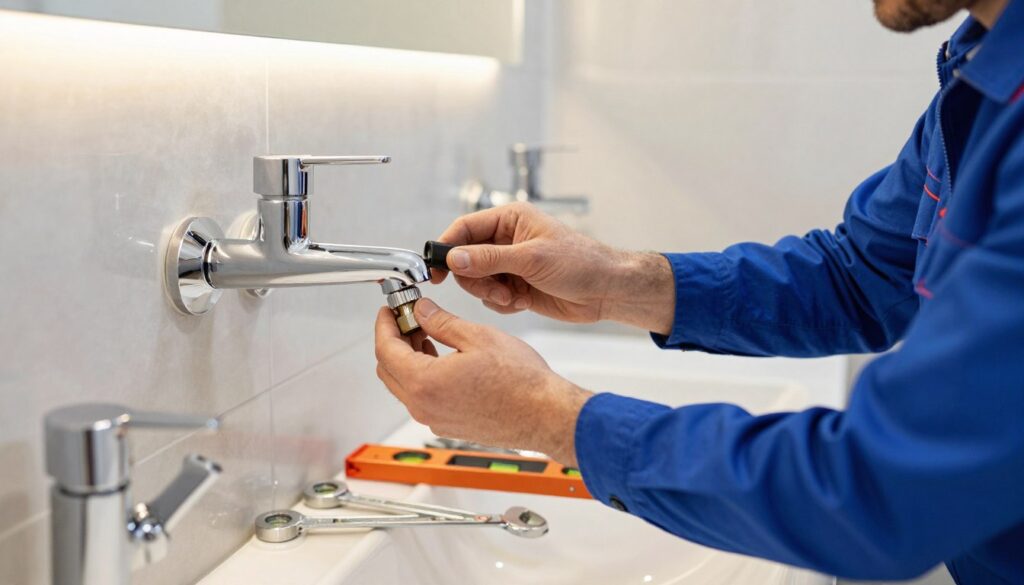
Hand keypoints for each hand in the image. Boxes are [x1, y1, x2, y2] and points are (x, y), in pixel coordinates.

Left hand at [374, 298, 592, 465]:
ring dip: (408, 357)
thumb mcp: (477, 337)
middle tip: (410, 318)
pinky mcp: (448, 425)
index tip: (390, 310)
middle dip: (394, 340)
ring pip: (405, 384)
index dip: (384, 325)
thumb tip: (422, 311)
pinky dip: (423, 374)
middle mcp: (424, 407)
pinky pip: (423, 398)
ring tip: (427, 333)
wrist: (544, 415)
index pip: (385, 349)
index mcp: (425, 383)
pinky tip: (442, 357)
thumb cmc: (520, 381)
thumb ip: (441, 322)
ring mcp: (435, 419)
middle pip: (389, 369)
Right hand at [433, 202, 674, 334]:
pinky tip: (522, 302)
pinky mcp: (515, 287)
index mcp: (510, 220)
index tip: (435, 270)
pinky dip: (501, 304)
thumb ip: (489, 259)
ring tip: (513, 297)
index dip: (447, 248)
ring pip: (476, 281)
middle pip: (465, 259)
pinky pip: (491, 298)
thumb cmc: (580, 263)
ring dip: (490, 294)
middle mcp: (506, 240)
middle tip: (495, 289)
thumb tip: (454, 259)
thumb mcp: (531, 258)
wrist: (606, 291)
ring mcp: (510, 265)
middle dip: (475, 279)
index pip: (465, 229)